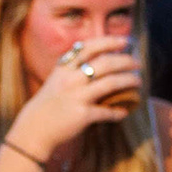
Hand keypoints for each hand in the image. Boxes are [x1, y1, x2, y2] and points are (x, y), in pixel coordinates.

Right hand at [10, 33, 144, 165]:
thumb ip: (73, 68)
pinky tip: (124, 111)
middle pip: (105, 63)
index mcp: (64, 68)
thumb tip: (99, 60)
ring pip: (110, 83)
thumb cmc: (48, 104)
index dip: (109, 41)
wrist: (34, 129)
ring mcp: (77, 96)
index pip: (89, 47)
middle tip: (137, 63)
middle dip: (125, 61)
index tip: (125, 41)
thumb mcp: (56, 79)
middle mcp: (71, 79)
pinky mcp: (82, 115)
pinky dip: (118, 111)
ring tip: (138, 81)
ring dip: (128, 81)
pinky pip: (106, 111)